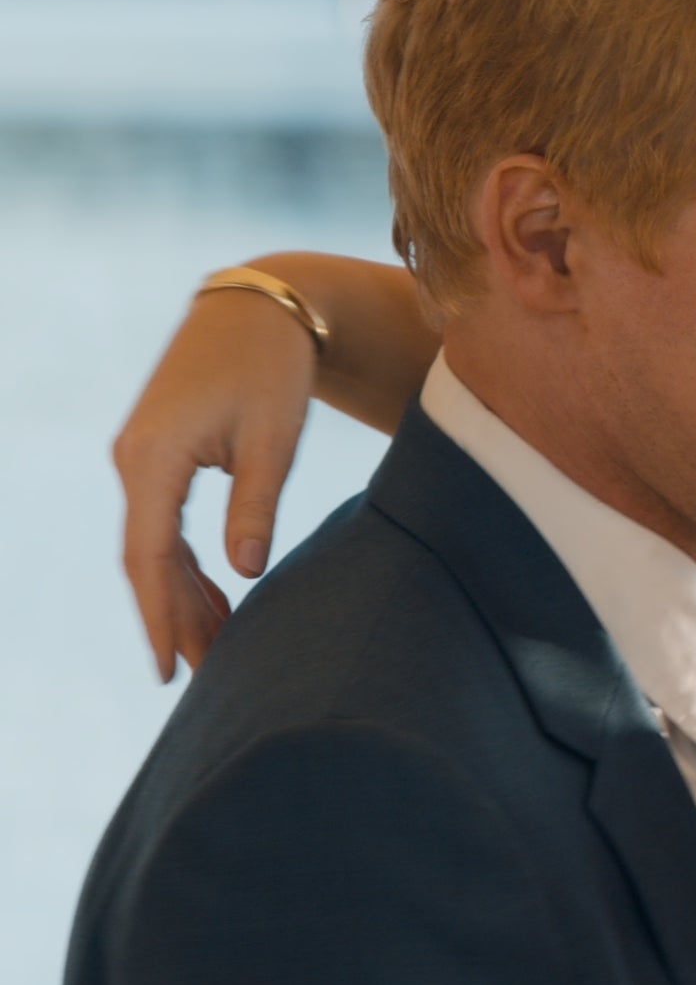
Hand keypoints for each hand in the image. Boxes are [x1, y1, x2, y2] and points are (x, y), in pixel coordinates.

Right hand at [114, 288, 316, 679]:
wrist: (260, 308)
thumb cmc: (271, 368)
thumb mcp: (272, 439)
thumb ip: (255, 506)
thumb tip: (245, 574)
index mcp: (153, 458)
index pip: (149, 555)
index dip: (160, 615)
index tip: (171, 666)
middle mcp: (134, 460)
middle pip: (147, 559)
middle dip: (172, 617)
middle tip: (201, 676)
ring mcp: (142, 457)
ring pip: (156, 545)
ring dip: (183, 594)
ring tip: (216, 647)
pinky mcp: (160, 454)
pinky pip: (165, 523)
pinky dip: (187, 563)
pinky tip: (214, 598)